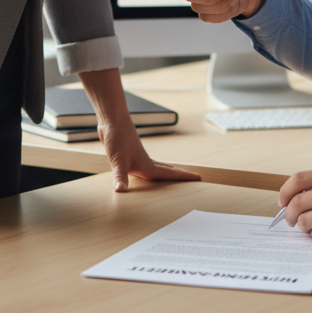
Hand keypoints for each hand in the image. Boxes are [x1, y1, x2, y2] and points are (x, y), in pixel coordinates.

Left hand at [78, 68, 198, 191]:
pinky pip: (144, 166)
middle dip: (179, 175)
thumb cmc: (118, 139)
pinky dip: (149, 171)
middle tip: (193, 178)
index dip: (184, 177)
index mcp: (147, 166)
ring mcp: (137, 157)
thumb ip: (120, 178)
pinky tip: (143, 173)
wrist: (112, 121)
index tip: (199, 178)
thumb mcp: (118, 162)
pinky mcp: (129, 155)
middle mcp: (145, 161)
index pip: (169, 174)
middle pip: (167, 170)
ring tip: (173, 177)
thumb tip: (120, 192)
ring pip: (156, 167)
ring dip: (166, 172)